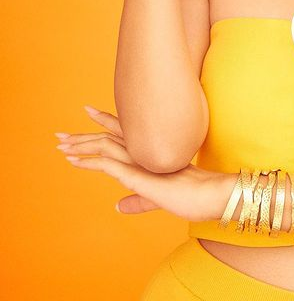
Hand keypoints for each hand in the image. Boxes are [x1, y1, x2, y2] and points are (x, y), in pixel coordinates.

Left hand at [55, 106, 222, 221]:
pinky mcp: (137, 173)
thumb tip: (118, 206)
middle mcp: (143, 150)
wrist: (209, 194)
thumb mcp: (158, 199)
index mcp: (150, 152)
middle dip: (84, 134)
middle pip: (109, 136)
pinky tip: (73, 160)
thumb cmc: (192, 195)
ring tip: (61, 144)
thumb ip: (138, 201)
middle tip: (61, 134)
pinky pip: (107, 164)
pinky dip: (88, 162)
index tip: (88, 112)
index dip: (105, 122)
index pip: (123, 131)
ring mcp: (140, 159)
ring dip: (80, 145)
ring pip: (104, 146)